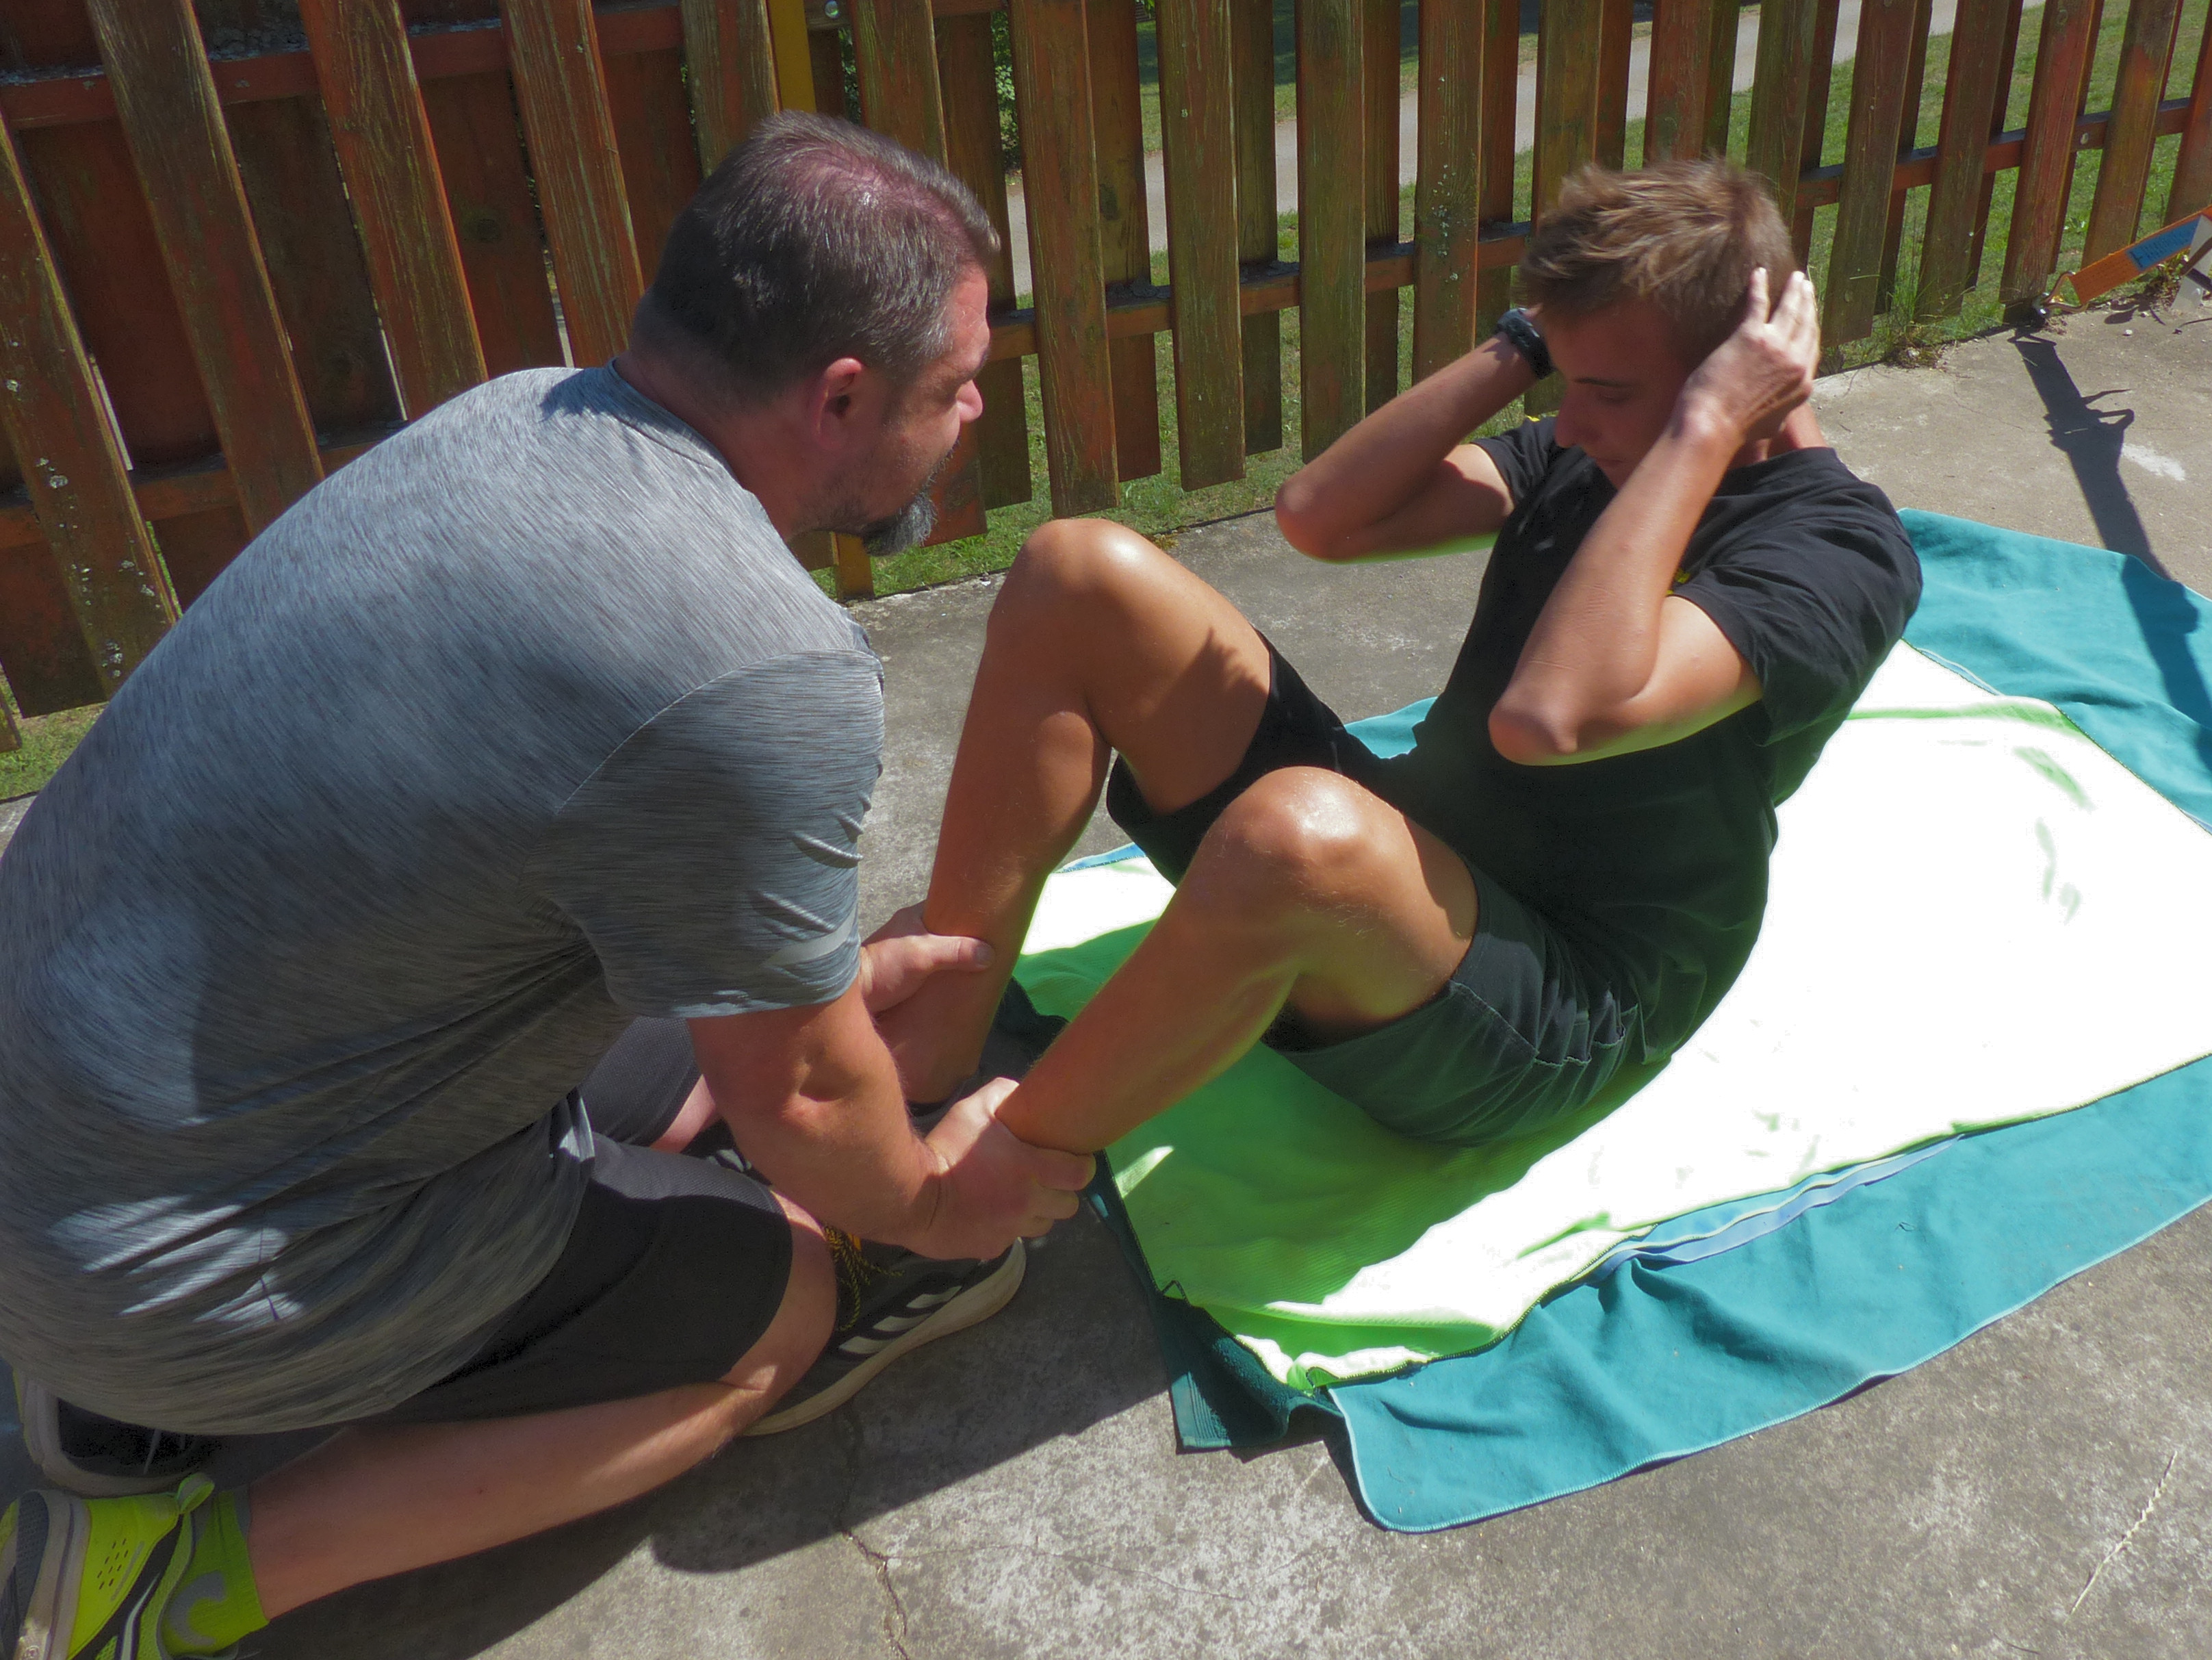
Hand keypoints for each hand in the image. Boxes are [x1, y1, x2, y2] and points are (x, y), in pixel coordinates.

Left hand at [858, 904, 992, 1014]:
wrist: (849, 996)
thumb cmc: (883, 967)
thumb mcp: (923, 955)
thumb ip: (956, 952)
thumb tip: (990, 953)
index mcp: (913, 917)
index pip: (947, 905)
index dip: (968, 909)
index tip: (990, 916)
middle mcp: (911, 932)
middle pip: (946, 930)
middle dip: (966, 938)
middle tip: (992, 945)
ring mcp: (908, 953)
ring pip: (940, 951)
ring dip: (956, 959)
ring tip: (981, 965)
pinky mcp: (906, 975)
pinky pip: (933, 969)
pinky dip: (946, 973)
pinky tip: (960, 982)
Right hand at [902, 1077, 1093, 1259]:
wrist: (910, 1197)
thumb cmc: (944, 1149)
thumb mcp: (972, 1109)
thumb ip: (1002, 1094)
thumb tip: (1020, 1092)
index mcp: (1029, 1168)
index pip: (1080, 1174)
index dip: (1082, 1167)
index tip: (1075, 1160)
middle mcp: (1027, 1203)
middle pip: (1069, 1206)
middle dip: (1062, 1193)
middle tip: (1046, 1180)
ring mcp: (1011, 1230)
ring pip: (1044, 1226)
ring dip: (1037, 1212)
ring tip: (1018, 1198)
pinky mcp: (993, 1248)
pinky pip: (1013, 1239)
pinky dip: (1008, 1228)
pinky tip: (990, 1214)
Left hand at [1679, 268, 1819, 446]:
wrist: (1713, 427)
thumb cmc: (1735, 431)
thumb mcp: (1770, 426)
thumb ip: (1781, 414)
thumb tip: (1782, 418)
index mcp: (1803, 385)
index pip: (1813, 348)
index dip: (1812, 327)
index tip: (1811, 314)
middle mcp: (1796, 363)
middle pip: (1807, 324)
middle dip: (1808, 303)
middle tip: (1807, 287)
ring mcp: (1776, 347)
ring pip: (1791, 310)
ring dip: (1794, 290)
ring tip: (1796, 277)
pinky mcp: (1751, 336)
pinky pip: (1759, 303)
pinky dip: (1759, 286)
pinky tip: (1758, 273)